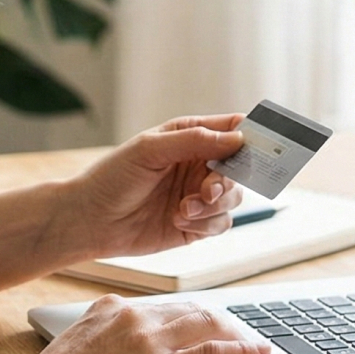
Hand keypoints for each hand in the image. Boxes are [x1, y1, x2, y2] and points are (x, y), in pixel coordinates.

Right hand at [4, 296, 271, 353]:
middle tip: (236, 336)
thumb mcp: (75, 349)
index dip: (189, 319)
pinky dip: (241, 351)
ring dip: (235, 334)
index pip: (163, 307)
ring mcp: (147, 342)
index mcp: (110, 309)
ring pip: (207, 326)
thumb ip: (102, 341)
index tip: (202, 327)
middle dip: (219, 323)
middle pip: (191, 311)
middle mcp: (132, 317)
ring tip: (251, 346)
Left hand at [47, 114, 246, 259]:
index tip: (264, 147)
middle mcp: (198, 164)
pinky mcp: (196, 224)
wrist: (90, 220)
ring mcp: (198, 195)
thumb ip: (196, 140)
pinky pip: (220, 223)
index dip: (253, 135)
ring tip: (184, 208)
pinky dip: (206, 223)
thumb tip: (238, 137)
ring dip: (214, 205)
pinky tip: (180, 219)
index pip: (234, 129)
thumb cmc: (112, 177)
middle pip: (240, 168)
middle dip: (227, 181)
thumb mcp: (150, 149)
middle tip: (208, 191)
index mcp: (190, 136)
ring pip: (234, 198)